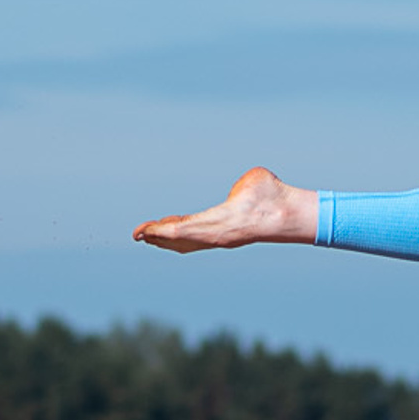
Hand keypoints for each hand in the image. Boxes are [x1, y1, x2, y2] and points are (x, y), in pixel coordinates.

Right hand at [133, 168, 316, 252]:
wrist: (280, 209)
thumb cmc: (274, 196)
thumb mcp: (253, 182)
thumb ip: (244, 184)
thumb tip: (249, 181)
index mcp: (223, 222)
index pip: (194, 226)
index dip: (176, 227)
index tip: (160, 225)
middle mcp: (216, 234)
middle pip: (182, 238)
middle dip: (159, 237)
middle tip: (141, 235)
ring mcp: (212, 235)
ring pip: (177, 237)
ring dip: (156, 235)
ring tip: (138, 235)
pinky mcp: (210, 232)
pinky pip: (179, 232)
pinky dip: (161, 233)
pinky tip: (146, 233)